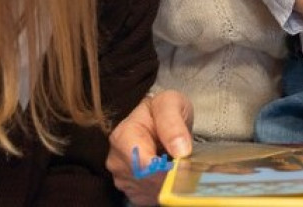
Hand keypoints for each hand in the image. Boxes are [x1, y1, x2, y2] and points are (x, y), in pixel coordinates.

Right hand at [107, 90, 193, 204]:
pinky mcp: (130, 190)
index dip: (164, 168)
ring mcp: (121, 177)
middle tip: (185, 164)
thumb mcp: (170, 104)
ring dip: (167, 182)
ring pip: (149, 190)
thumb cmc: (164, 108)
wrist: (159, 117)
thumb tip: (180, 150)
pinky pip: (149, 197)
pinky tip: (168, 174)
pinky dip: (163, 189)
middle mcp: (116, 159)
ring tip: (177, 165)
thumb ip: (173, 124)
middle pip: (146, 179)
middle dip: (168, 175)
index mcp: (123, 136)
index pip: (141, 163)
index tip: (182, 166)